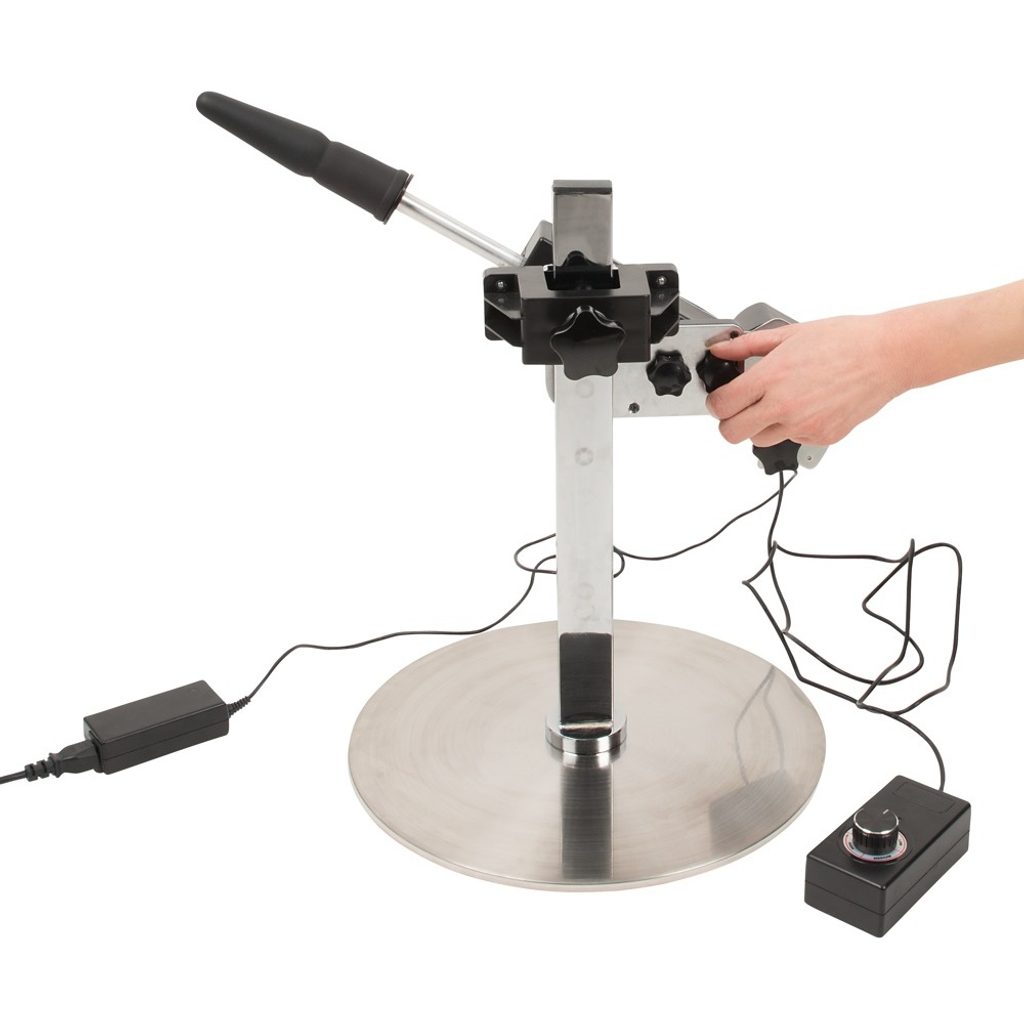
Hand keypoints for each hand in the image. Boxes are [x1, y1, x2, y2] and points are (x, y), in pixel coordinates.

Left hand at [704, 314, 908, 447]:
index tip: (720, 399)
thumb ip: (747, 346)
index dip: (715, 403)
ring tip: (778, 404)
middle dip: (729, 423)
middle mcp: (785, 406)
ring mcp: (804, 425)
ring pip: (761, 440)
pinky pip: (793, 440)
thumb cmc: (845, 340)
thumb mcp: (790, 334)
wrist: (887, 355)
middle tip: (738, 409)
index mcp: (772, 378)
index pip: (722, 405)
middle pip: (732, 434)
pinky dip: (793, 428)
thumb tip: (720, 350)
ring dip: (761, 426)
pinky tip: (807, 405)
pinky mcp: (822, 437)